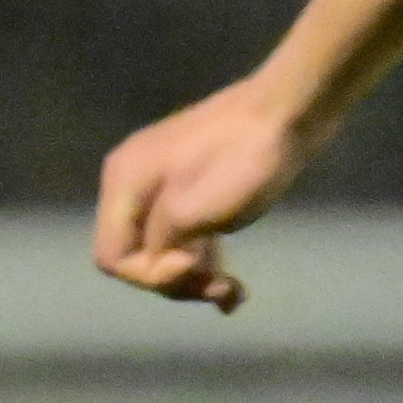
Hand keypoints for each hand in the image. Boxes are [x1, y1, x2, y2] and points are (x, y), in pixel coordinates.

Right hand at [95, 71, 322, 312]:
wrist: (290, 111)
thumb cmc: (242, 160)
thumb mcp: (195, 211)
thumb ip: (164, 246)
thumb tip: (166, 263)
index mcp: (125, 183)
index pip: (112, 257)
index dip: (149, 275)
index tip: (194, 266)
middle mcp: (134, 184)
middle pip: (137, 257)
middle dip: (176, 280)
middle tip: (221, 288)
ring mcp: (164, 185)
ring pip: (164, 250)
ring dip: (195, 277)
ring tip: (233, 291)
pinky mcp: (194, 187)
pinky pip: (186, 236)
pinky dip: (206, 262)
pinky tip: (233, 284)